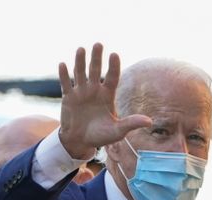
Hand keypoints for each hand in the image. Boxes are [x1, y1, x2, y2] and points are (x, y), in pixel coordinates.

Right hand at [58, 43, 151, 159]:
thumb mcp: (117, 131)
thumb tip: (149, 121)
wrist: (80, 142)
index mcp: (107, 95)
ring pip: (80, 73)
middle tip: (98, 44)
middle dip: (97, 58)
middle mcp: (94, 90)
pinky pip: (66, 84)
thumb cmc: (101, 135)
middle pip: (95, 71)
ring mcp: (81, 92)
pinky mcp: (68, 98)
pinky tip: (62, 64)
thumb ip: (131, 123)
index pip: (112, 77)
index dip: (113, 67)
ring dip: (80, 61)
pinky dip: (63, 75)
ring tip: (81, 49)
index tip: (114, 55)